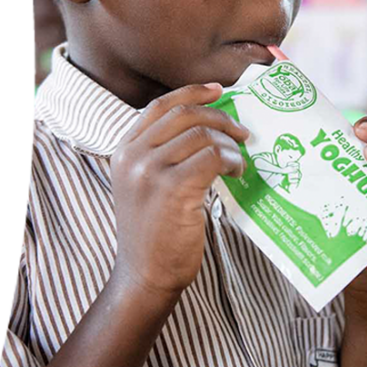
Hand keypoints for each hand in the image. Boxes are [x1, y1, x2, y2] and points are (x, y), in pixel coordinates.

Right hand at [110, 83, 247, 296]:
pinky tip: (236, 173)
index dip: (192, 92)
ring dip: (229, 146)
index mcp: (124, 150)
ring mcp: (150, 171)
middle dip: (220, 118)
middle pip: (185, 114)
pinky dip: (231, 162)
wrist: (145, 275)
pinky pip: (212, 158)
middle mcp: (133, 156)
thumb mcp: (144, 185)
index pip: (160, 106)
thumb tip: (207, 128)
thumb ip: (162, 155)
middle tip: (242, 133)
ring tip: (238, 163)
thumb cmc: (153, 233)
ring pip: (203, 136)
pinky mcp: (172, 189)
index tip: (218, 90)